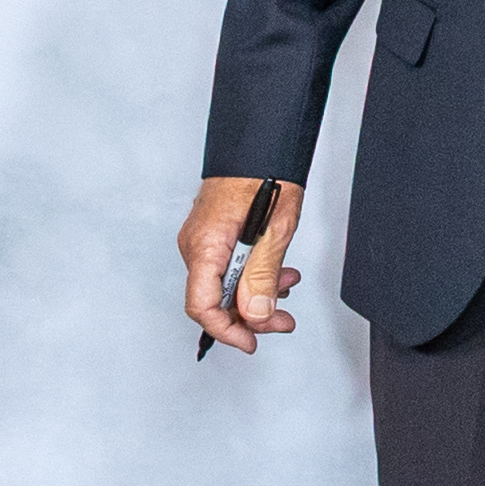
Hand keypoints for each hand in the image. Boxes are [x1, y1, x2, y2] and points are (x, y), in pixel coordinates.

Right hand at [181, 176, 306, 355]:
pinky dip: (252, 275)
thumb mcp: (276, 228)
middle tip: (283, 320)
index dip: (227, 330)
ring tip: (288, 286)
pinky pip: (227, 267)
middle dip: (252, 315)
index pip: (202, 305)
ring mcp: (203, 242)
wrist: (258, 143)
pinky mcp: (213, 236)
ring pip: (225, 285)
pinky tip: (276, 272)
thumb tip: (256, 315)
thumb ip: (264, 275)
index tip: (251, 342)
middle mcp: (197, 247)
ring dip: (257, 293)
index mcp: (206, 246)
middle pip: (215, 300)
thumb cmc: (264, 174)